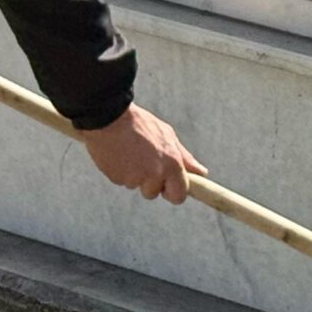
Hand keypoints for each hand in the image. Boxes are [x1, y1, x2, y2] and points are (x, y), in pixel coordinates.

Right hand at [77, 103, 206, 203]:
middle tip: (142, 161)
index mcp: (171, 164)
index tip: (167, 185)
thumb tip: (203, 173)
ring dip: (133, 175)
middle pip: (154, 193)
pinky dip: (119, 171)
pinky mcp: (116, 178)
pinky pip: (121, 180)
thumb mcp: (167, 135)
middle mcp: (155, 174)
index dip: (173, 191)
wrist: (108, 115)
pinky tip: (117, 154)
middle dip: (149, 183)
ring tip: (128, 153)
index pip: (179, 195)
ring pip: (136, 186)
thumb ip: (184, 158)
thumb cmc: (140, 124)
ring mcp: (134, 178)